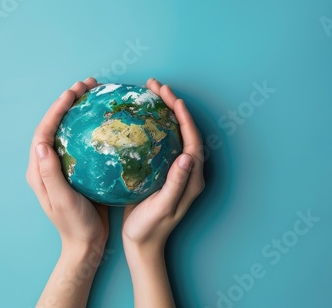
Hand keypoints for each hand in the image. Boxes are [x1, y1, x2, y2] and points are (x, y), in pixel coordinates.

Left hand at [26, 77, 108, 248]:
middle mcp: (49, 164)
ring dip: (80, 111)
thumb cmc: (74, 223)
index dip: (56, 110)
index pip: (44, 132)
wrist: (87, 242)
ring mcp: (65, 166)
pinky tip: (107, 120)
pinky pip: (84, 142)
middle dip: (68, 103)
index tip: (71, 93)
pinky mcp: (80, 169)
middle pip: (56, 126)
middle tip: (87, 86)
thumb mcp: (62, 200)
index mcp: (40, 170)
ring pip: (70, 131)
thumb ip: (50, 174)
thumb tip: (41, 145)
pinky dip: (92, 127)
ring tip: (95, 94)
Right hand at [122, 78, 204, 251]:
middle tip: (156, 86)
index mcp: (192, 178)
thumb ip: (176, 183)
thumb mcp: (162, 208)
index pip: (192, 140)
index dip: (184, 118)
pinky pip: (161, 142)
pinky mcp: (162, 172)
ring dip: (164, 113)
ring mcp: (175, 170)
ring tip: (150, 94)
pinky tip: (139, 117)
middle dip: (173, 107)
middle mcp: (187, 171)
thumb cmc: (150, 229)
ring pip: (173, 134)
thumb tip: (187, 156)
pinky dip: (153, 126)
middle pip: (184, 131)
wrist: (142, 245)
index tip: (173, 98)